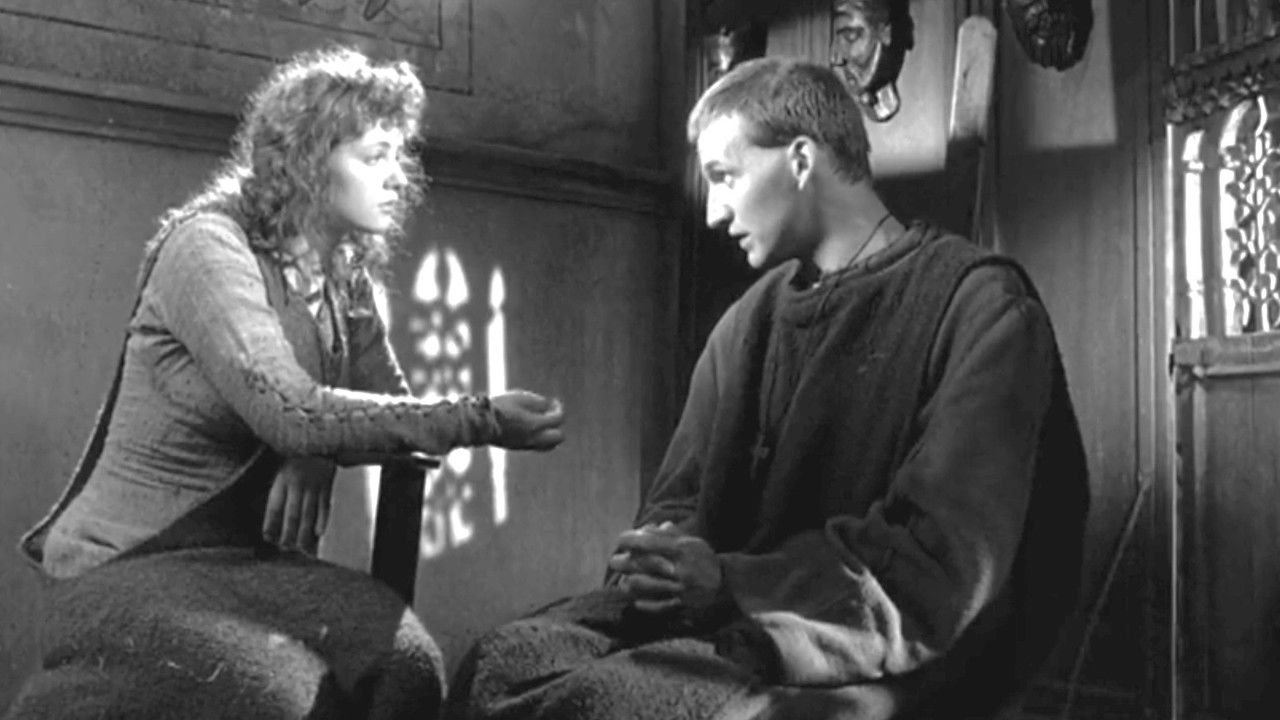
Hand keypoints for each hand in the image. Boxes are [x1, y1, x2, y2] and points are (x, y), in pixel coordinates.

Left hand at [263, 457, 336, 554]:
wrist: (321, 444)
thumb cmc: (299, 465)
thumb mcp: (283, 474)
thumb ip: (279, 496)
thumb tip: (272, 526)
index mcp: (282, 480)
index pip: (274, 507)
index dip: (271, 524)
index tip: (269, 538)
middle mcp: (297, 483)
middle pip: (292, 514)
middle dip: (288, 534)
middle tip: (286, 547)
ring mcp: (314, 485)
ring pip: (308, 514)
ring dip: (305, 534)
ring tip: (302, 548)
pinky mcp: (328, 487)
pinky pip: (325, 507)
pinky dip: (322, 522)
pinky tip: (319, 534)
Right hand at [491, 390, 564, 450]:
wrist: (480, 423)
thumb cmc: (500, 406)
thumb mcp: (520, 397)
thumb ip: (538, 402)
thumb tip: (549, 406)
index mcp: (536, 425)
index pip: (558, 419)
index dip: (559, 409)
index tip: (554, 402)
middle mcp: (534, 438)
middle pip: (558, 438)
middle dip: (557, 426)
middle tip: (550, 415)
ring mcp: (526, 445)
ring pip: (548, 446)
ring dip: (550, 434)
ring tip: (541, 422)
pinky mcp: (518, 447)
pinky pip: (536, 446)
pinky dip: (539, 437)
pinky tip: (529, 426)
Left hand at [608, 522, 726, 615]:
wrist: (727, 584)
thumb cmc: (704, 559)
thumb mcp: (690, 541)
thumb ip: (668, 535)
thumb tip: (644, 529)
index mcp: (682, 549)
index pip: (649, 542)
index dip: (630, 540)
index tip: (620, 540)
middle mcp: (680, 568)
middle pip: (644, 564)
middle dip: (624, 562)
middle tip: (614, 561)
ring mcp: (680, 589)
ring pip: (646, 585)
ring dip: (630, 582)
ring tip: (623, 581)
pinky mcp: (681, 606)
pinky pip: (657, 607)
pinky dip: (644, 604)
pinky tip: (635, 601)